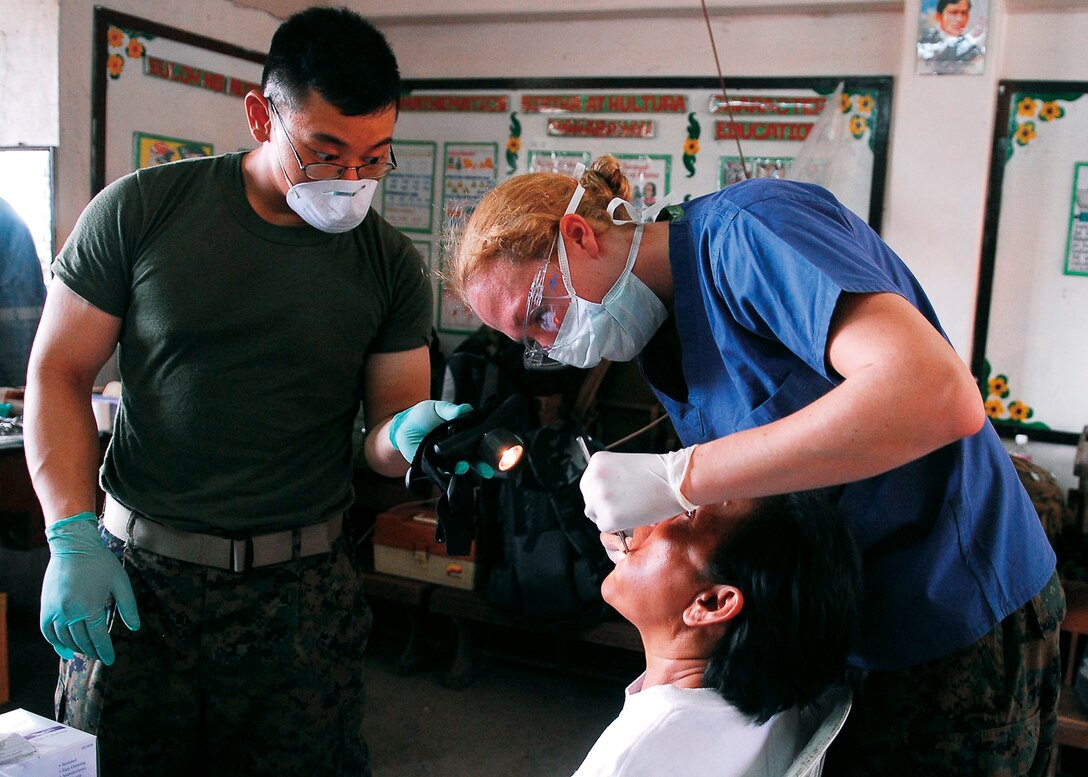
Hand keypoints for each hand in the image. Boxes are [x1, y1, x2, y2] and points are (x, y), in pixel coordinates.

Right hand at [40, 513, 139, 664]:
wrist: (74, 546)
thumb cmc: (101, 563)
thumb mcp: (120, 582)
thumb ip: (128, 606)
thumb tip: (135, 627)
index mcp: (91, 607)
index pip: (99, 637)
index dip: (105, 651)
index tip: (110, 660)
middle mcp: (71, 612)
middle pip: (82, 640)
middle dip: (92, 651)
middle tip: (100, 656)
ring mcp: (56, 610)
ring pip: (65, 639)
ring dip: (77, 648)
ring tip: (86, 651)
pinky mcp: (45, 607)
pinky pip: (47, 632)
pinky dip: (55, 643)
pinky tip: (64, 650)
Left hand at [387, 400, 493, 476]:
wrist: (402, 427)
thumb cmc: (421, 416)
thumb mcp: (437, 408)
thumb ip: (450, 410)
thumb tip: (466, 409)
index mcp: (461, 433)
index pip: (476, 441)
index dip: (485, 446)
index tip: (492, 449)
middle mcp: (456, 448)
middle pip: (472, 458)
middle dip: (481, 464)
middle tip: (487, 469)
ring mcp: (446, 458)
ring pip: (459, 467)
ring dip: (463, 468)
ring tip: (463, 467)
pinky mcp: (434, 466)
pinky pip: (443, 472)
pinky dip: (447, 473)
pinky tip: (450, 472)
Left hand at [580, 446, 697, 533]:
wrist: (677, 481)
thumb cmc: (658, 473)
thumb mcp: (625, 466)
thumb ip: (609, 477)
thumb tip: (601, 496)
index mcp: (596, 462)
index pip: (589, 484)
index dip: (603, 493)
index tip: (617, 497)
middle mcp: (592, 479)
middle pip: (589, 501)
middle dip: (604, 506)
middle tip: (625, 506)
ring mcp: (598, 499)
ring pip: (596, 516)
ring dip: (611, 516)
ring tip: (632, 509)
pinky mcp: (608, 518)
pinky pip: (606, 528)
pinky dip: (619, 526)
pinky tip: (634, 515)